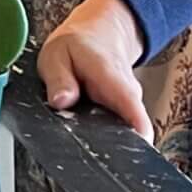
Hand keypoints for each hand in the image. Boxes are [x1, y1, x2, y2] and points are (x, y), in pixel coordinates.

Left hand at [36, 0, 153, 142]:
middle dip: (107, 147)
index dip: (135, 138)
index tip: (123, 157)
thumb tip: (61, 101)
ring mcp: (129, 106)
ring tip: (77, 133)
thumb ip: (58, 79)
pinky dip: (100, 135)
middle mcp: (128, 96)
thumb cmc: (78, 45)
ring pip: (121, 134)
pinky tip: (85, 130)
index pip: (133, 112)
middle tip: (79, 148)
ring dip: (101, 140)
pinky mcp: (124, 114)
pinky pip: (115, 130)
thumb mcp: (56, 55)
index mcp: (112, 78)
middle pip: (130, 133)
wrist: (100, 34)